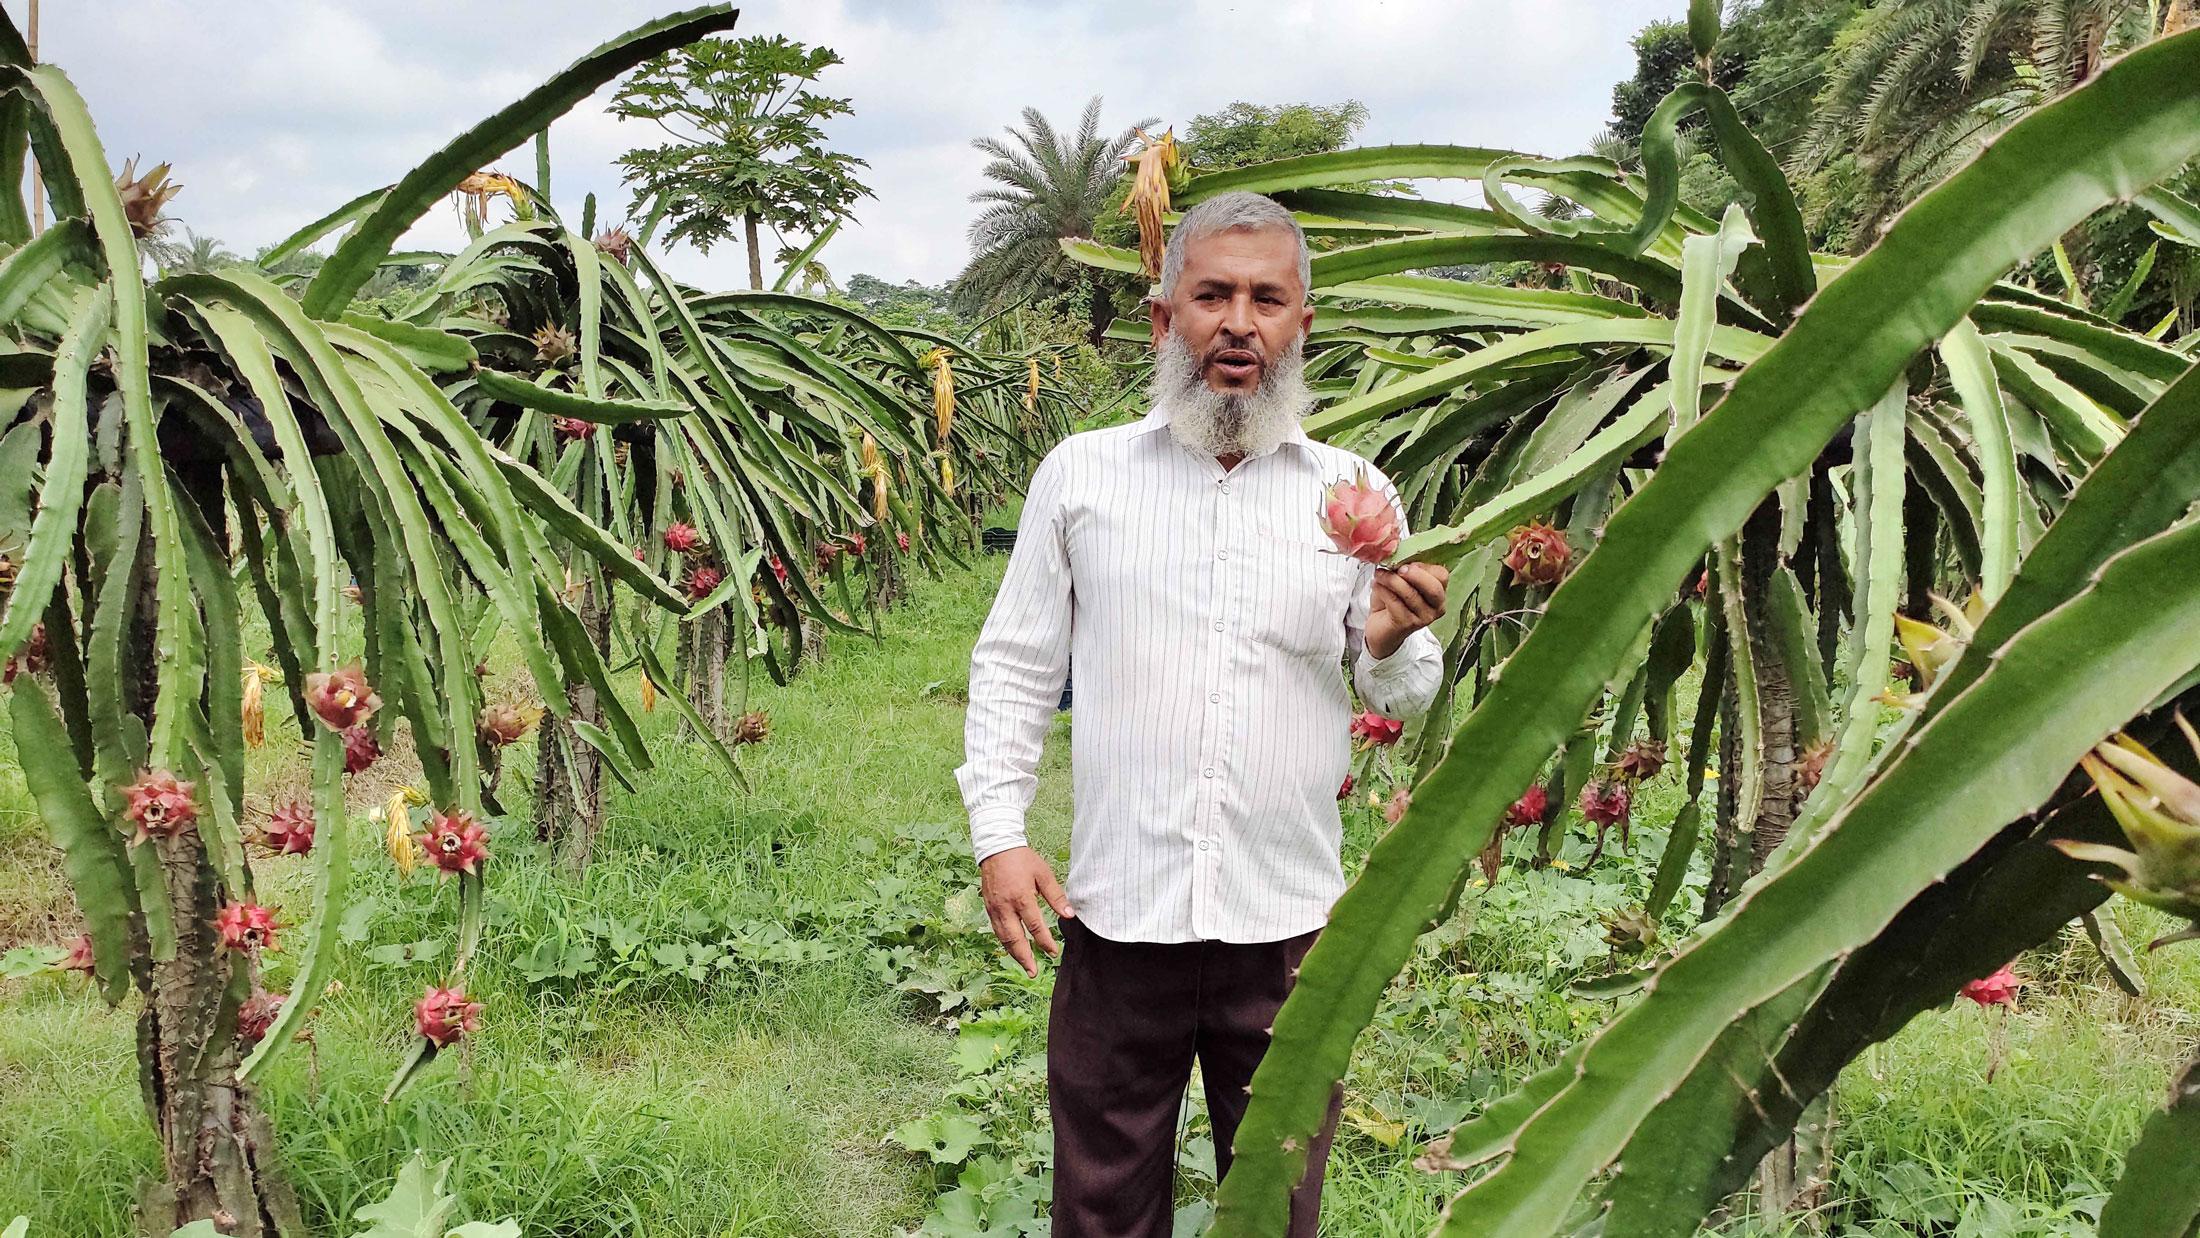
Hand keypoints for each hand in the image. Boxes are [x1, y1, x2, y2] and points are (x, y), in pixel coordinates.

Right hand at [978, 846, 1073, 976]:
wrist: (996, 848)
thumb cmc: (1022, 859)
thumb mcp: (1043, 874)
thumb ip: (1056, 896)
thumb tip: (1069, 915)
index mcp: (1021, 897)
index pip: (1035, 926)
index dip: (1045, 941)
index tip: (1053, 952)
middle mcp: (1005, 906)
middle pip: (1015, 938)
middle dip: (1025, 957)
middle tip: (1034, 972)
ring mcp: (994, 908)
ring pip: (1003, 937)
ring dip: (1014, 954)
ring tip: (1025, 965)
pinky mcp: (989, 908)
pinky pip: (996, 930)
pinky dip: (1005, 942)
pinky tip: (1012, 949)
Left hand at [1366, 562, 1450, 659]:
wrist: (1380, 629)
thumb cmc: (1392, 603)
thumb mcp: (1402, 582)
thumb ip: (1407, 569)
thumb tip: (1400, 557)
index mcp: (1439, 594)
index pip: (1442, 575)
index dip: (1423, 566)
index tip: (1406, 563)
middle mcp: (1436, 608)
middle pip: (1433, 587)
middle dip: (1414, 574)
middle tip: (1397, 568)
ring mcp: (1423, 618)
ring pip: (1410, 594)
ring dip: (1391, 580)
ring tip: (1379, 574)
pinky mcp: (1406, 625)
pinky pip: (1395, 602)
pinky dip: (1383, 590)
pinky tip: (1376, 585)